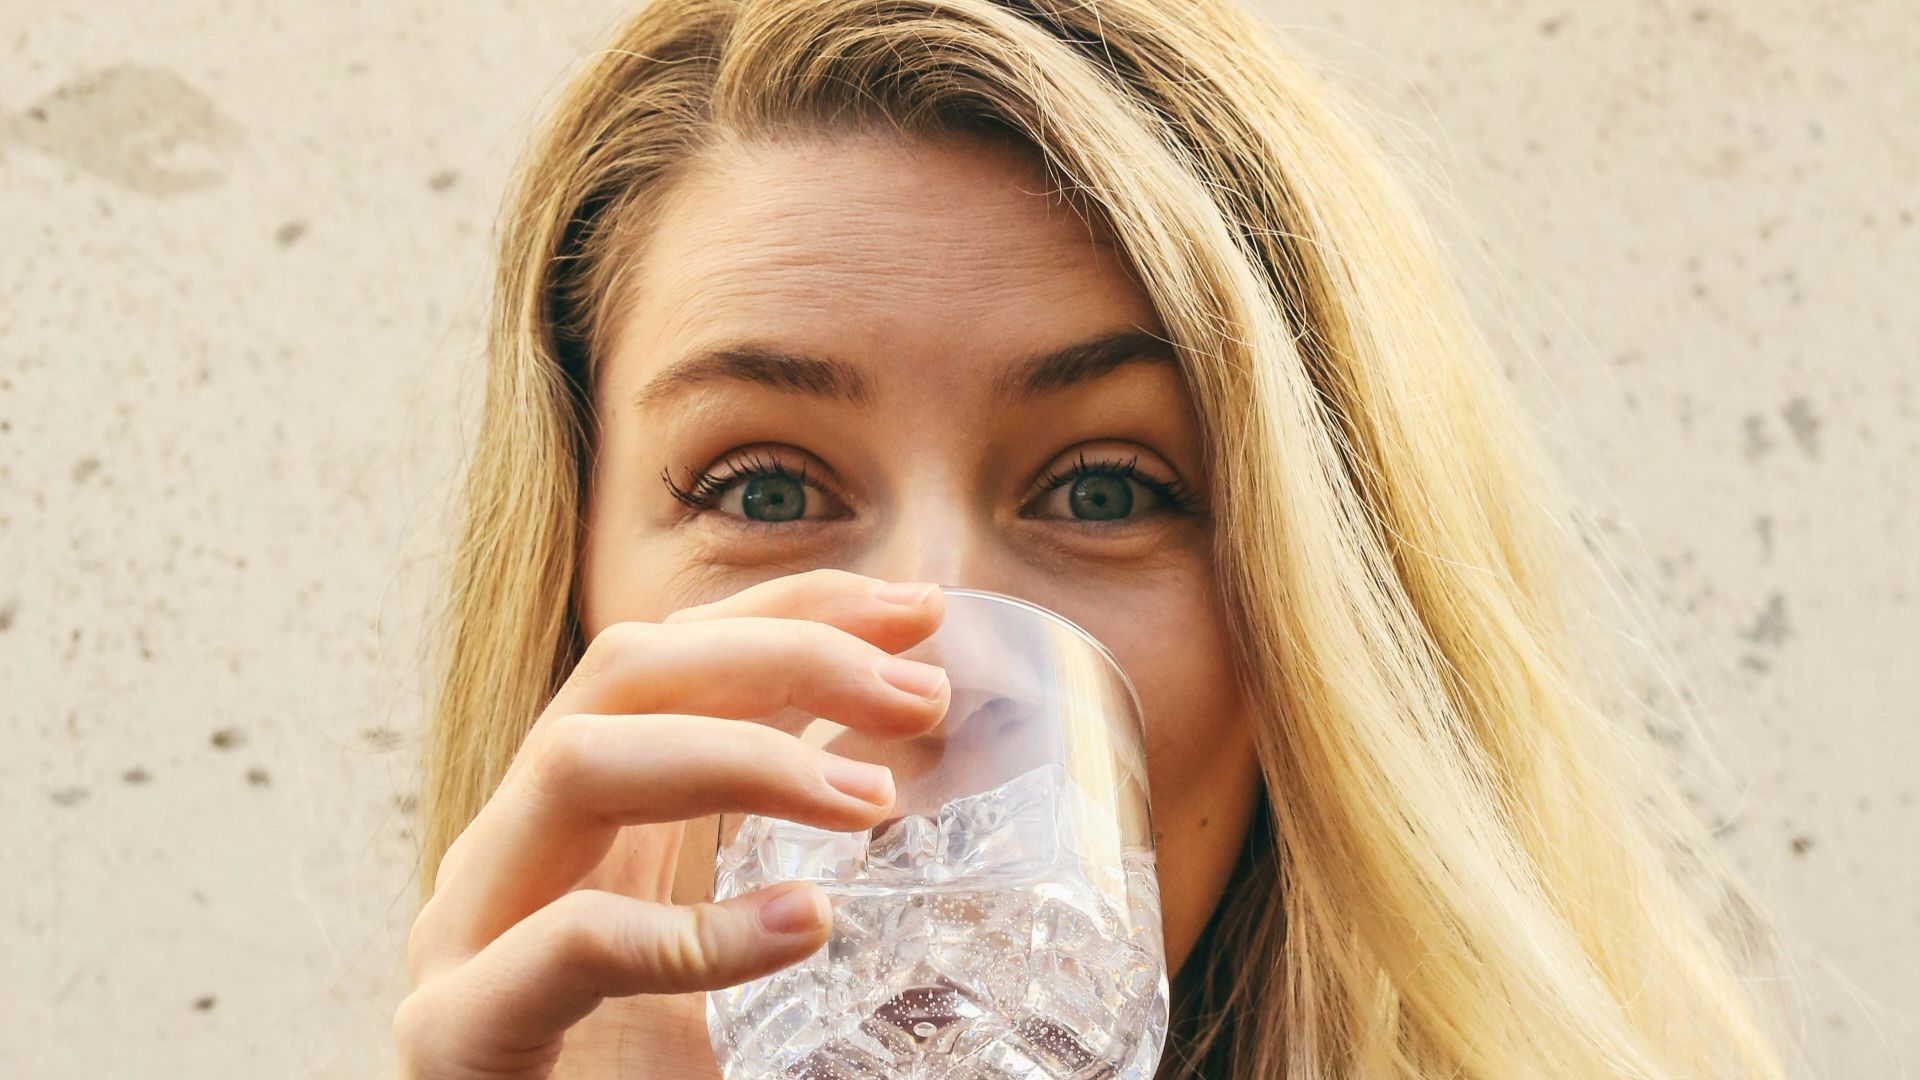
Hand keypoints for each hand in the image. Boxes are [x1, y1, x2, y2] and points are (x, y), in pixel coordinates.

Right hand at [393, 569, 949, 1078]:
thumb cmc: (642, 1079)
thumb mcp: (730, 942)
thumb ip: (787, 863)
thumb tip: (922, 797)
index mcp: (583, 816)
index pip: (678, 656)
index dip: (794, 609)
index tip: (920, 610)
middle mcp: (518, 847)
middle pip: (627, 670)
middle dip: (784, 653)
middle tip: (922, 694)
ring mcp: (471, 930)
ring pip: (577, 761)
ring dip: (741, 756)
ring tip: (871, 804)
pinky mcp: (458, 1029)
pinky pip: (568, 942)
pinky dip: (691, 930)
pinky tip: (799, 924)